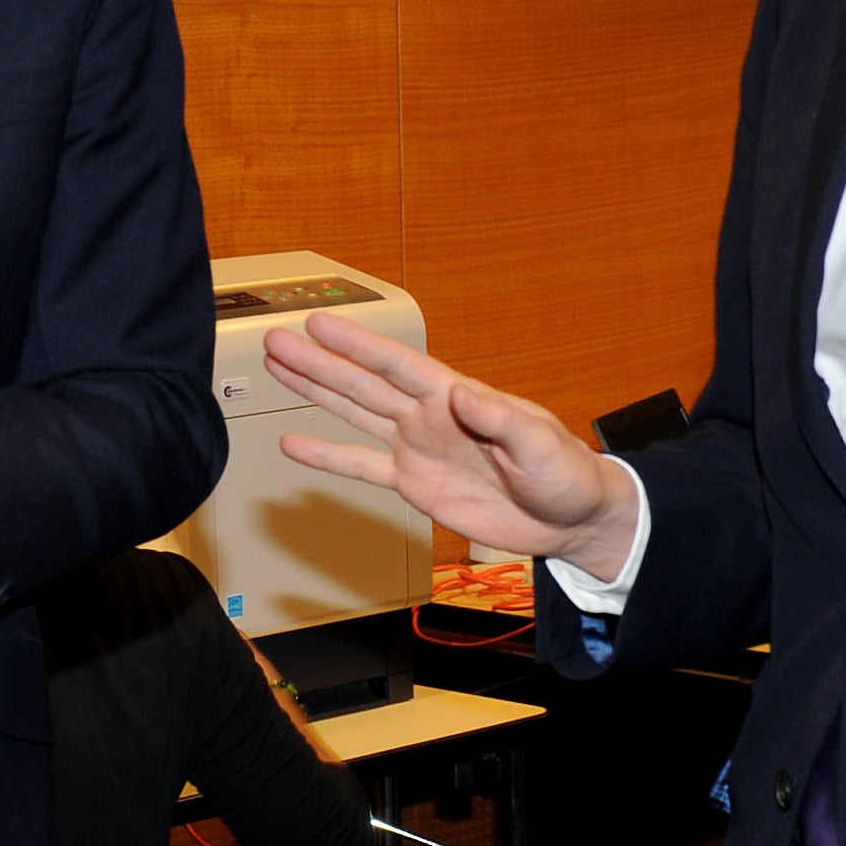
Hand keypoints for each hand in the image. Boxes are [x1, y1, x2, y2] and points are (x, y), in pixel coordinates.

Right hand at [260, 312, 635, 576]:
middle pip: (363, 383)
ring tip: (277, 367)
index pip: (397, 366)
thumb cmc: (565, 474)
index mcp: (455, 398)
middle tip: (277, 339)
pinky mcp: (414, 484)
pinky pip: (363, 468)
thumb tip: (461, 393)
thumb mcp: (540, 446)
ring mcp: (417, 448)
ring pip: (355, 413)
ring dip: (316, 391)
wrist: (568, 521)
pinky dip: (328, 457)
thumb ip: (500, 419)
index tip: (320, 324)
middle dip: (319, 361)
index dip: (358, 346)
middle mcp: (428, 416)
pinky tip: (293, 446)